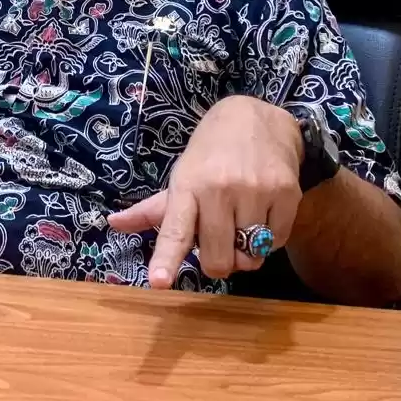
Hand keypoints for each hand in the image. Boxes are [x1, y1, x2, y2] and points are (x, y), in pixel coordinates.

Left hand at [108, 95, 303, 287]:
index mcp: (188, 187)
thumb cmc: (211, 155)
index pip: (176, 229)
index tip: (159, 281)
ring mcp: (256, 191)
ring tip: (241, 219)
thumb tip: (114, 224)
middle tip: (218, 238)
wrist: (257, 118)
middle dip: (218, 260)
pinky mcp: (287, 193)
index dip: (167, 258)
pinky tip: (262, 212)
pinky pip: (277, 243)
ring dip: (246, 249)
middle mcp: (220, 189)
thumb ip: (152, 209)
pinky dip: (269, 238)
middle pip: (219, 260)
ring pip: (251, 257)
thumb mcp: (181, 176)